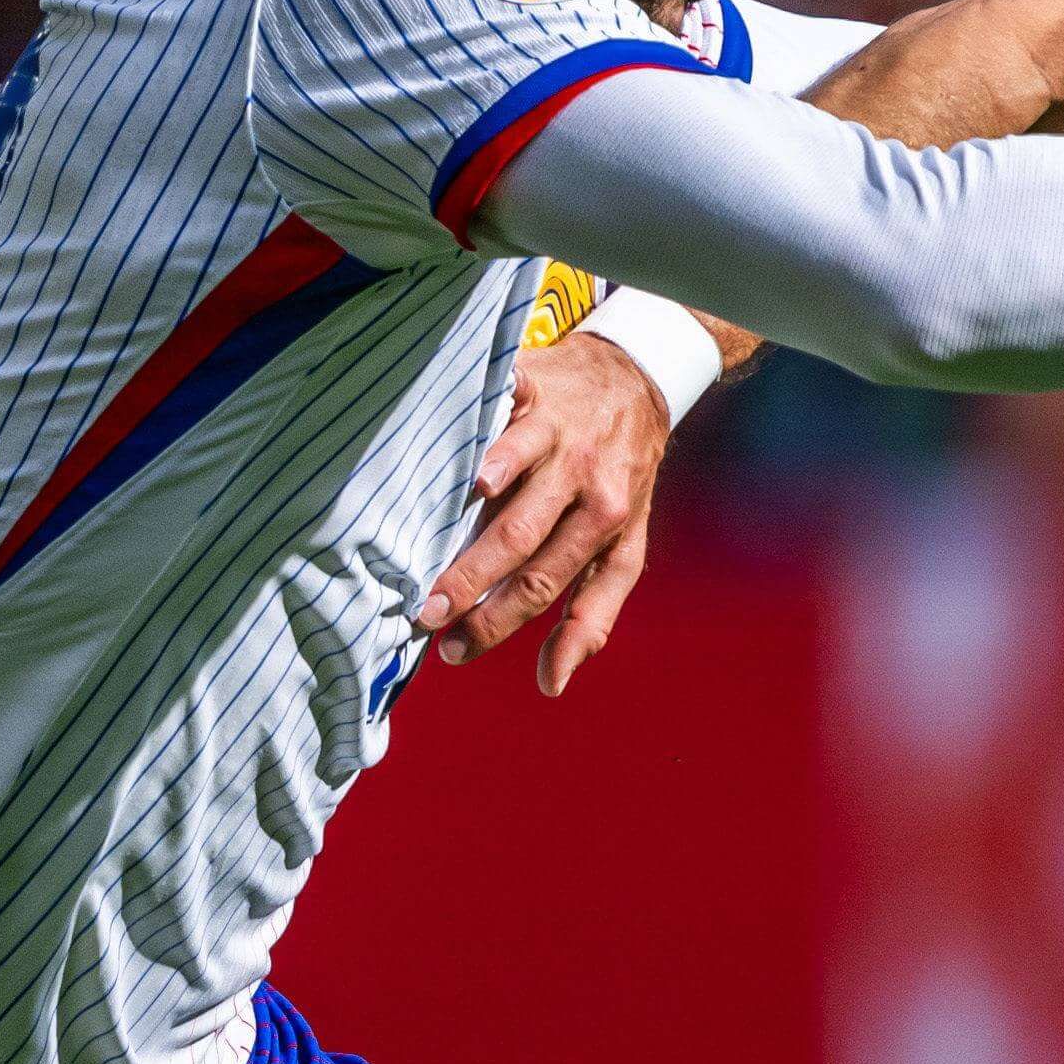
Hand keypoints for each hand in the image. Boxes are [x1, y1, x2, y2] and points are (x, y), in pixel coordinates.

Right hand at [419, 332, 677, 694]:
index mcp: (604, 524)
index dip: (499, 622)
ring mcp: (559, 433)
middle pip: (523, 540)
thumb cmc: (621, 480)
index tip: (455, 650)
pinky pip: (507, 417)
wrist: (637, 381)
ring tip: (432, 548)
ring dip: (477, 520)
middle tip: (426, 615)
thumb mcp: (624, 550)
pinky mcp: (535, 388)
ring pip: (514, 485)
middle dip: (474, 583)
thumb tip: (553, 682)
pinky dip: (492, 444)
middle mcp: (585, 480)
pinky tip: (474, 471)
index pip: (544, 585)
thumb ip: (592, 615)